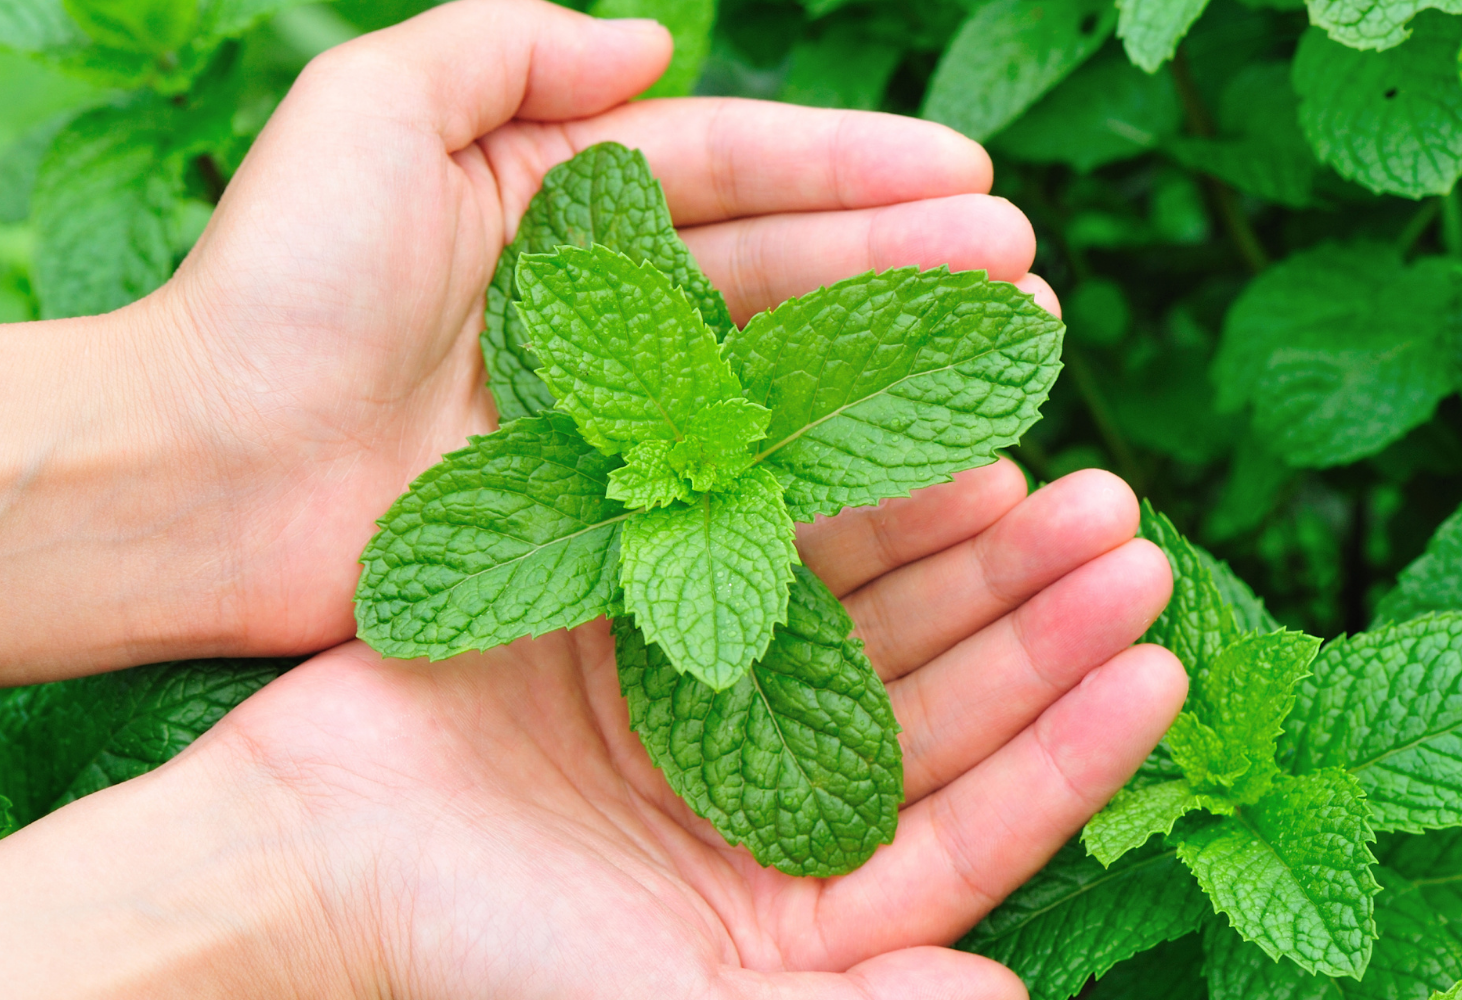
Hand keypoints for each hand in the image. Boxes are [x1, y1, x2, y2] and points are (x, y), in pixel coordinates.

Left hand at [0, 0, 1047, 687]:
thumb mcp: (368, 107)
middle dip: (908, 264)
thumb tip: (654, 40)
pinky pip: (732, 475)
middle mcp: (596, 298)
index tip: (969, 182)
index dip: (855, 167)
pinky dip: (827, 465)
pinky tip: (920, 458)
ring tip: (1012, 349)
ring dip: (894, 357)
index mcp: (553, 192)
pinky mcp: (596, 509)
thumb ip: (506, 47)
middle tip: (1026, 277)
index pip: (736, 164)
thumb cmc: (277, 284)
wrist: (196, 471)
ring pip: (778, 369)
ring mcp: (603, 409)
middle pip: (783, 265)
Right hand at [0, 464, 1181, 998]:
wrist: (300, 868)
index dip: (1077, 743)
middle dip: (1039, 615)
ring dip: (955, 543)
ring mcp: (712, 703)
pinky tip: (894, 443)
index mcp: (809, 907)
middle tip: (1123, 526)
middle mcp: (778, 797)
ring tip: (1039, 470)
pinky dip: (827, 502)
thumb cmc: (479, 961)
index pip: (982, 818)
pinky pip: (759, 550)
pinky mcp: (638, 621)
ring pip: (870, 612)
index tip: (1160, 661)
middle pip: (944, 696)